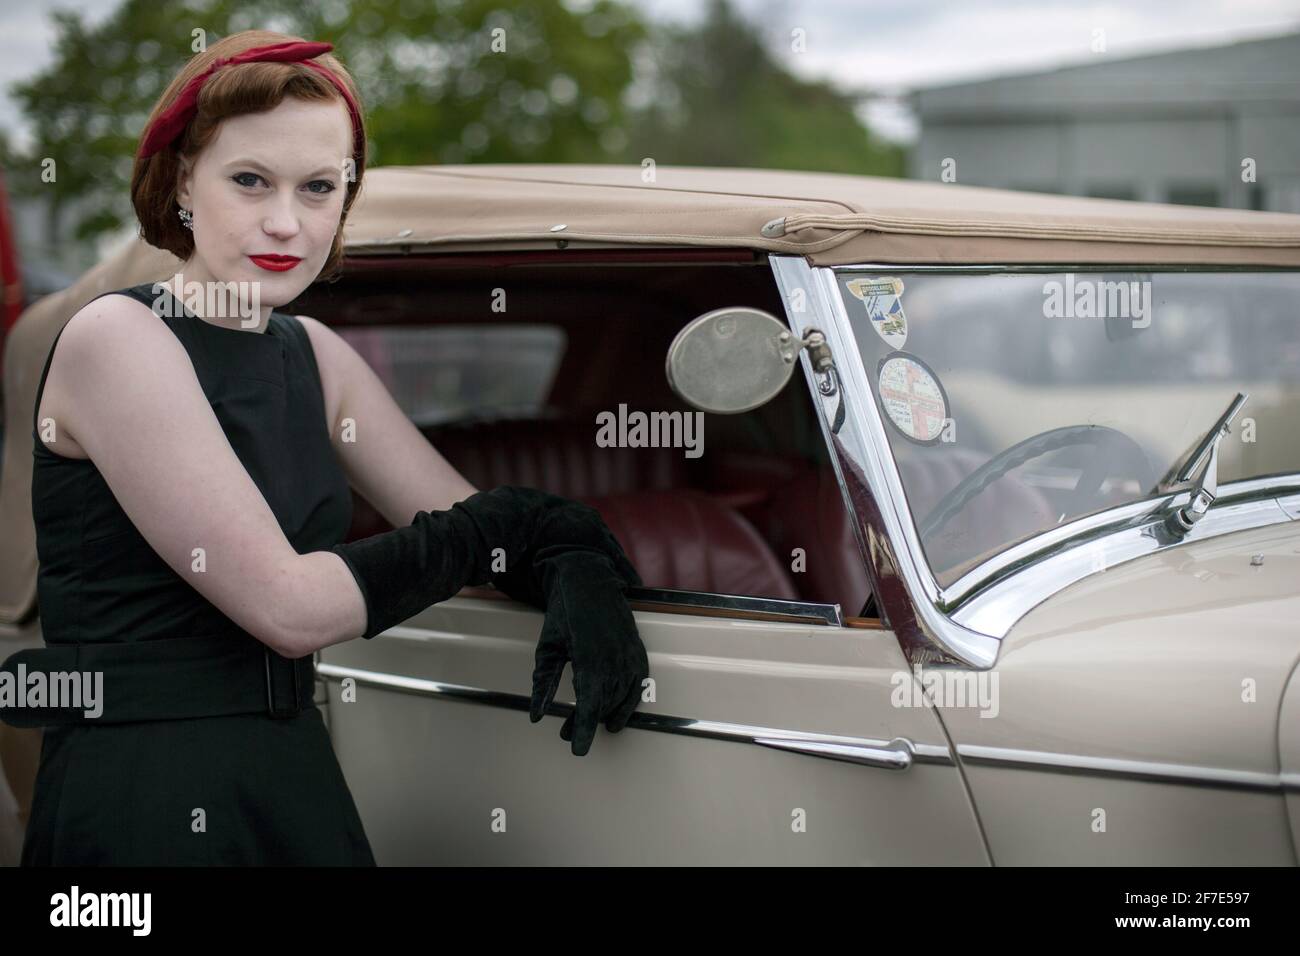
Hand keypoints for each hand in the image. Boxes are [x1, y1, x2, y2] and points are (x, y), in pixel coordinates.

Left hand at [527, 550, 648, 755]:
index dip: (582, 731)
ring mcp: (630, 655)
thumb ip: (543, 683)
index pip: (588, 706)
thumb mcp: (548, 647)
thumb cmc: (566, 611)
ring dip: (604, 715)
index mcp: (590, 659)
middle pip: (603, 706)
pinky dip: (627, 703)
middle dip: (585, 723)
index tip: (577, 749)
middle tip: (566, 733)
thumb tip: (537, 715)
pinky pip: (637, 686)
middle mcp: (614, 659)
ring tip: (587, 723)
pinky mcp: (638, 651)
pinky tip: (615, 712)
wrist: (590, 579)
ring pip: (622, 699)